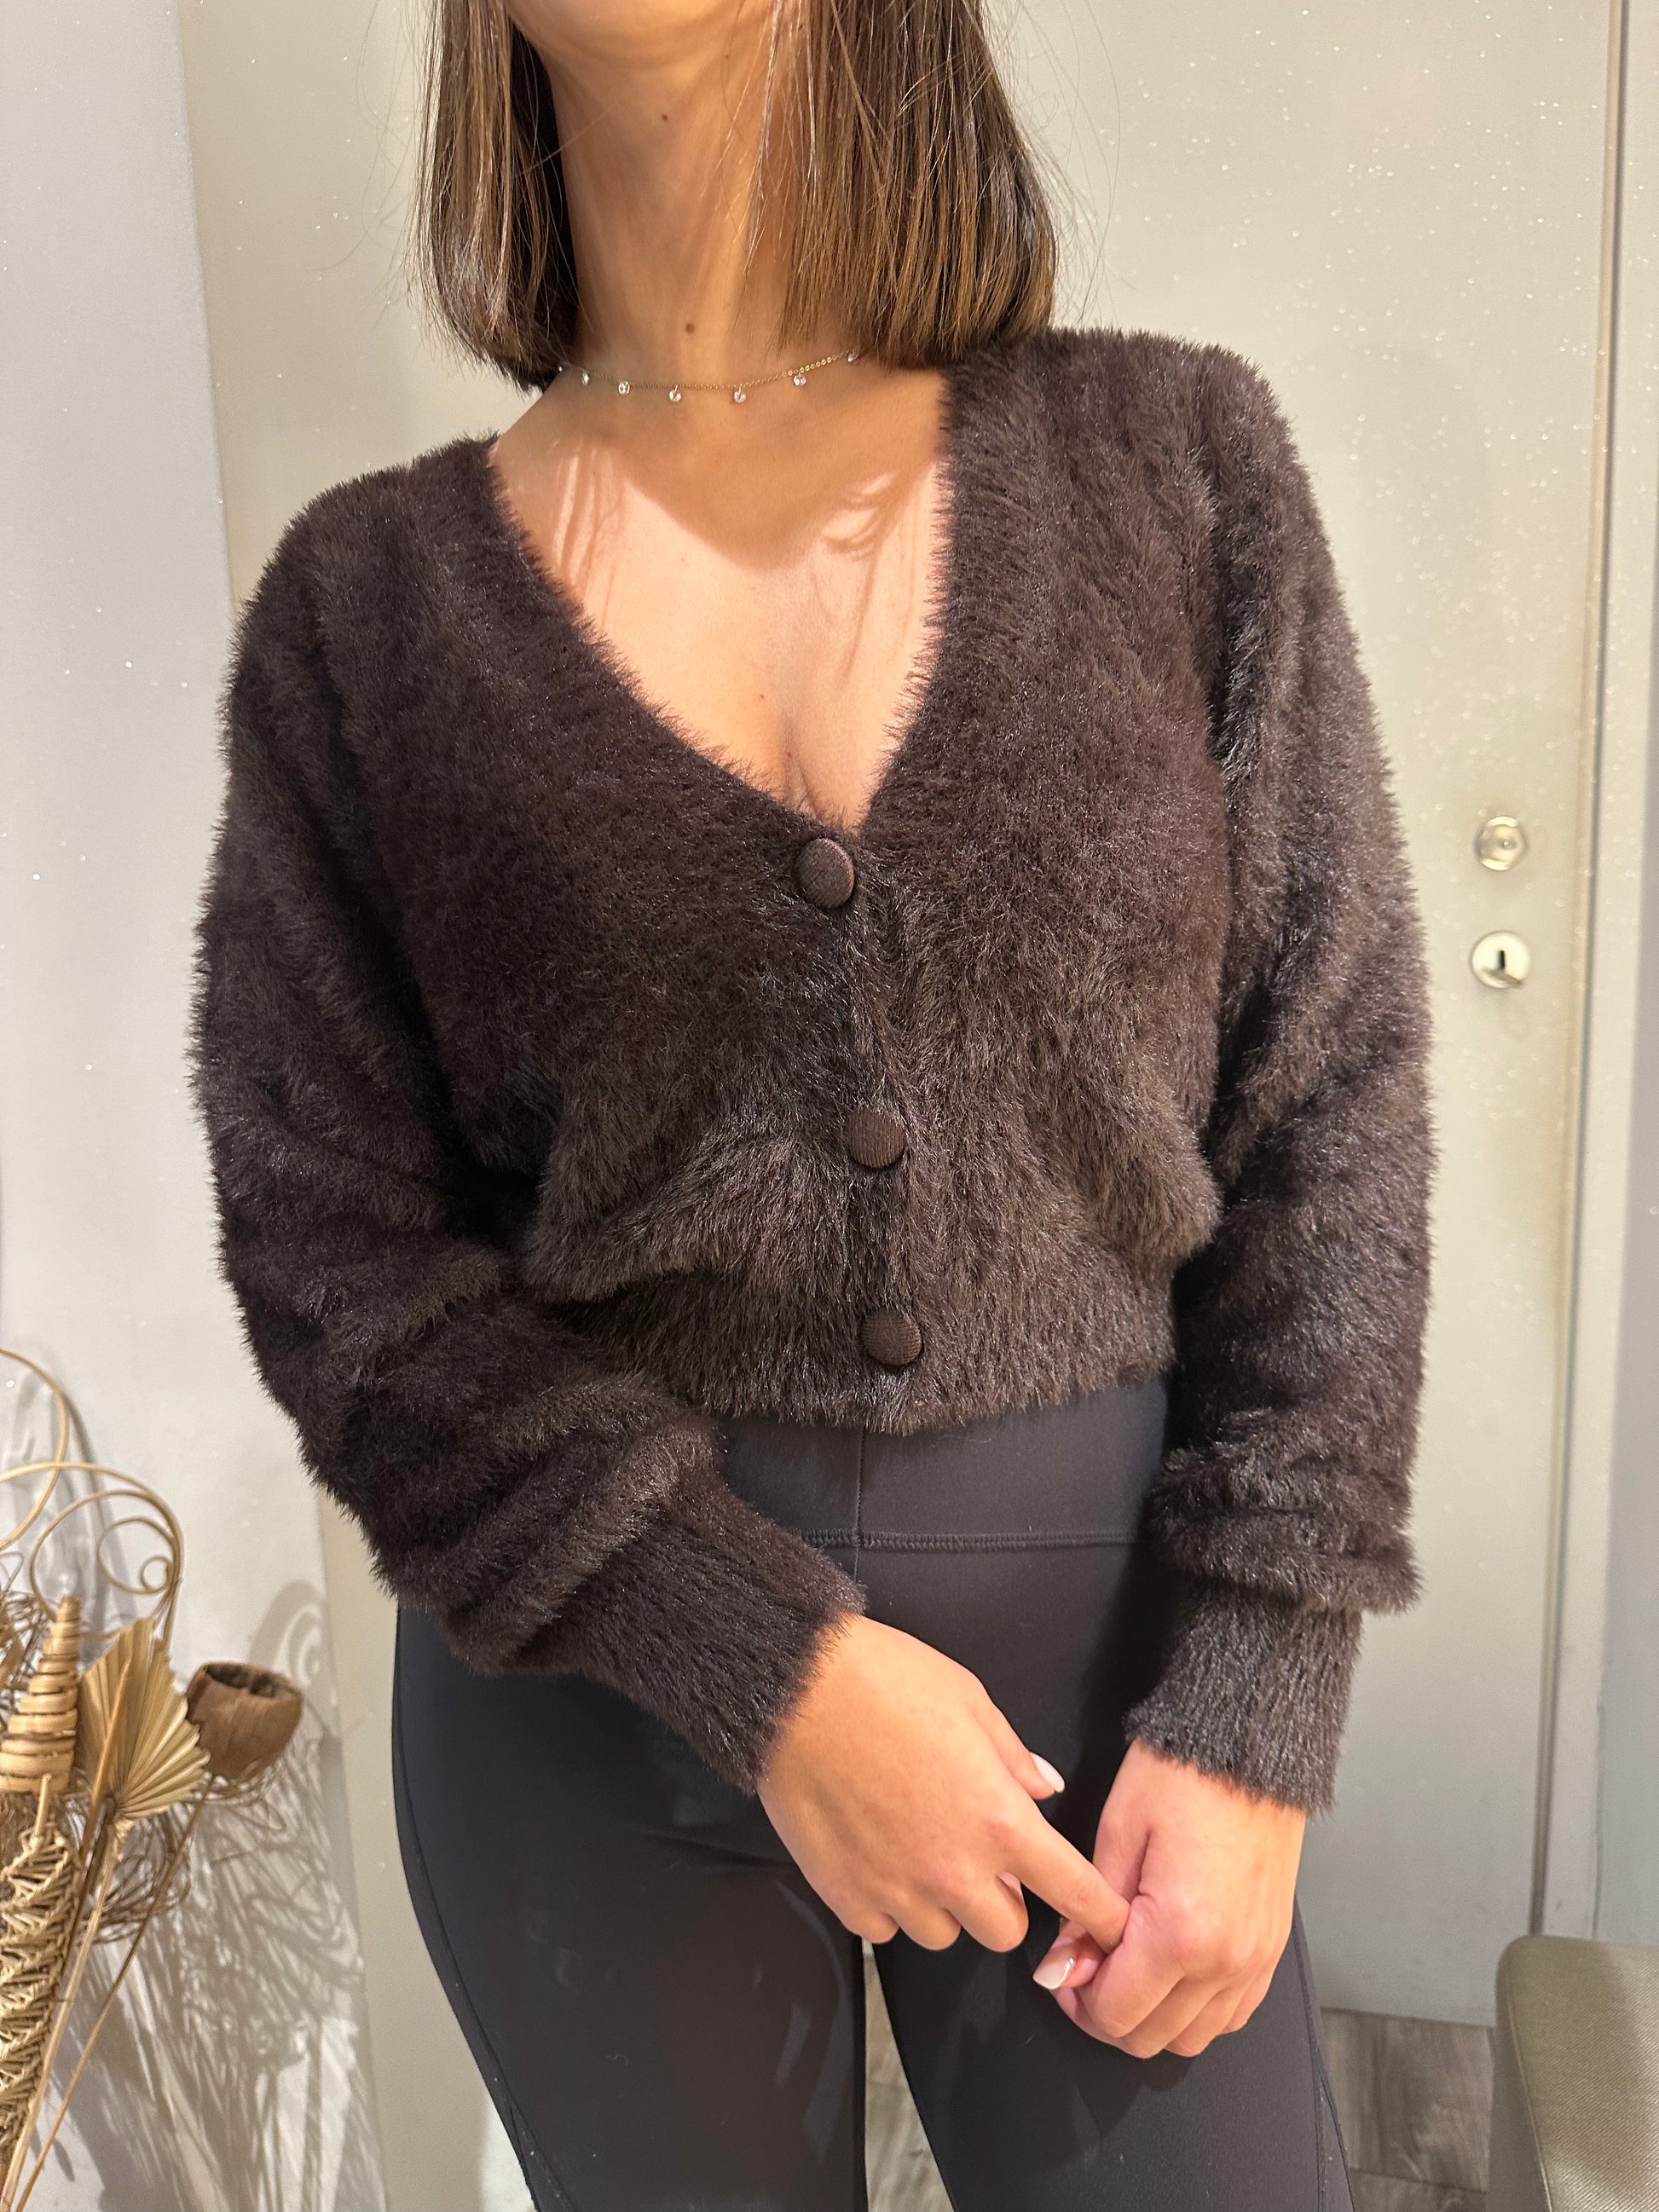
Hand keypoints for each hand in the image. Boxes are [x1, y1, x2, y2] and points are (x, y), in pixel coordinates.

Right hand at [757, 1614, 1130, 1956]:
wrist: (796, 1690)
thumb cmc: (888, 1681)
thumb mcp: (971, 1700)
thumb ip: (1013, 1756)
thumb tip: (1040, 1790)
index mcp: (999, 1820)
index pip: (1074, 1892)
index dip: (1101, 1917)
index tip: (1112, 1929)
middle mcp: (955, 1871)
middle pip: (1006, 1931)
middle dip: (1003, 1901)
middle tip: (981, 1858)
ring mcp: (898, 1891)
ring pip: (944, 1934)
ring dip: (944, 1905)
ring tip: (920, 1852)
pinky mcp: (848, 1899)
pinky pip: (886, 1928)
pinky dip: (889, 1905)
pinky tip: (876, 1858)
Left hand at [1032, 1739, 1304, 2057]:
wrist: (1251, 1742)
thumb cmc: (1182, 1774)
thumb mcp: (1117, 1833)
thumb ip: (1088, 1912)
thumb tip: (1064, 1968)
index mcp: (1179, 1933)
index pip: (1115, 2013)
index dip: (1075, 1999)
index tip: (1061, 1969)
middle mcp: (1225, 1961)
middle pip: (1152, 2038)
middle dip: (1107, 2013)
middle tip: (1085, 1968)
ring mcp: (1255, 1959)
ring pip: (1192, 2037)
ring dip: (1151, 2017)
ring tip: (1125, 1968)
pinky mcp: (1272, 1948)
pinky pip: (1230, 2014)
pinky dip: (1195, 2009)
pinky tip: (1169, 1971)